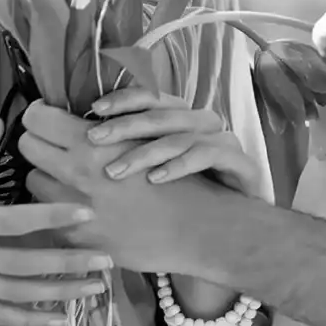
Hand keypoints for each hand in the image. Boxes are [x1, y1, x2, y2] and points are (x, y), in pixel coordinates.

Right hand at [0, 118, 115, 325]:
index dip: (53, 216)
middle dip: (69, 262)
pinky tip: (58, 317)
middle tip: (107, 258)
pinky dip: (30, 318)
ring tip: (94, 288)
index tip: (87, 213)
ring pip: (18, 294)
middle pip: (24, 263)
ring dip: (59, 292)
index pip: (14, 220)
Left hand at [19, 101, 220, 275]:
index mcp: (92, 142)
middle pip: (27, 146)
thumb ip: (105, 127)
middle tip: (55, 145)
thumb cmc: (176, 177)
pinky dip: (56, 207)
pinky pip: (48, 214)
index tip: (49, 118)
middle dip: (38, 143)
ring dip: (46, 175)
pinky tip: (77, 205)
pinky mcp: (76, 239)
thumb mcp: (143, 139)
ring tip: (67, 177)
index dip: (40, 115)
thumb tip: (72, 113)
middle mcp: (76, 173)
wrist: (198, 228)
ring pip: (33, 180)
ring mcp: (73, 209)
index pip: (37, 118)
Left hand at [84, 88, 257, 195]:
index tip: (93, 108)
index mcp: (183, 118)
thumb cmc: (190, 198)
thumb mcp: (157, 171)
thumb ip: (130, 151)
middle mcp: (203, 123)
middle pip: (161, 115)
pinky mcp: (241, 162)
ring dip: (145, 152)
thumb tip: (85, 141)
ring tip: (115, 171)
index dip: (123, 99)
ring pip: (180, 136)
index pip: (152, 97)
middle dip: (124, 125)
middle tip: (94, 139)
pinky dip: (179, 165)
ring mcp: (223, 141)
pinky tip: (155, 179)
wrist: (238, 228)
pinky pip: (207, 155)